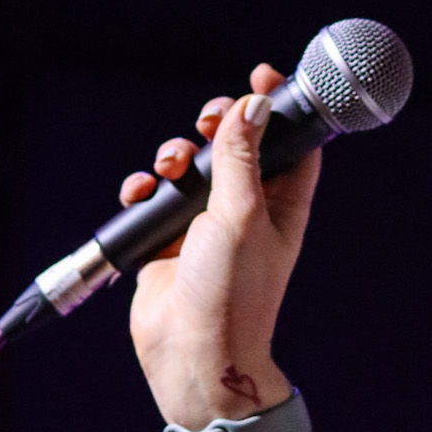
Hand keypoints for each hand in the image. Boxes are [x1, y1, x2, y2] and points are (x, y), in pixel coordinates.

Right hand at [119, 63, 318, 431]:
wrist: (195, 357)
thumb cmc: (233, 293)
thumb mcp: (241, 215)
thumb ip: (242, 157)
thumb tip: (253, 104)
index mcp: (283, 203)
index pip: (291, 141)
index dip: (278, 105)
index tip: (261, 74)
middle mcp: (247, 210)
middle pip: (237, 145)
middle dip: (219, 123)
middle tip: (208, 120)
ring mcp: (206, 224)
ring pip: (192, 166)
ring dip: (176, 153)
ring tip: (170, 166)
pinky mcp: (168, 239)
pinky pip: (154, 197)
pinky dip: (144, 187)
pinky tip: (141, 192)